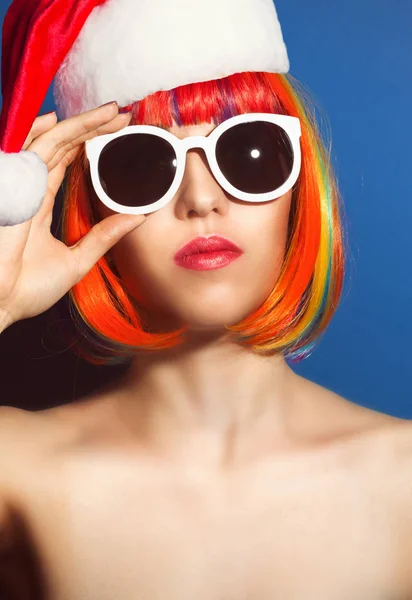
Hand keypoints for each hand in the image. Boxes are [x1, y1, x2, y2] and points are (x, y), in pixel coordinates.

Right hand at [0, 102, 144, 330]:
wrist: (1, 306)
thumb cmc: (27, 289)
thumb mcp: (77, 260)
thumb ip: (104, 237)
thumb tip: (138, 217)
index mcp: (38, 204)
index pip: (64, 163)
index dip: (87, 144)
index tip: (116, 133)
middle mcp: (27, 189)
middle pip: (61, 147)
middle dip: (92, 128)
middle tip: (121, 115)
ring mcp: (16, 186)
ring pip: (49, 143)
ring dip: (79, 125)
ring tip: (110, 112)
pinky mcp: (8, 188)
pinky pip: (25, 152)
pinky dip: (41, 133)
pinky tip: (61, 118)